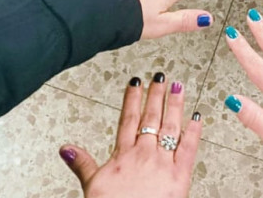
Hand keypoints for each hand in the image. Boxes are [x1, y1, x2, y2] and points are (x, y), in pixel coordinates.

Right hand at [60, 76, 202, 197]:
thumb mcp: (92, 186)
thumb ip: (82, 164)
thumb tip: (65, 149)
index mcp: (123, 156)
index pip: (127, 119)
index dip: (132, 98)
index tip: (135, 83)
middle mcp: (144, 154)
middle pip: (151, 118)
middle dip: (156, 95)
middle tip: (160, 77)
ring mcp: (163, 163)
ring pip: (170, 127)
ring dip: (175, 106)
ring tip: (179, 87)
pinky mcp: (180, 176)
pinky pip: (188, 148)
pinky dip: (194, 132)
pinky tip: (196, 117)